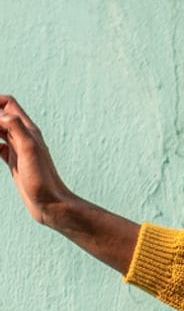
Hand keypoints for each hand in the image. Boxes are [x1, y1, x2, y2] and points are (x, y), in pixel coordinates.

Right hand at [0, 95, 73, 222]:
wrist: (51, 206)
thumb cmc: (43, 180)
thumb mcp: (29, 149)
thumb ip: (16, 128)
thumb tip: (0, 115)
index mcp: (28, 130)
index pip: (7, 104)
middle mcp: (24, 137)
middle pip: (2, 115)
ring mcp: (19, 150)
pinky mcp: (15, 163)